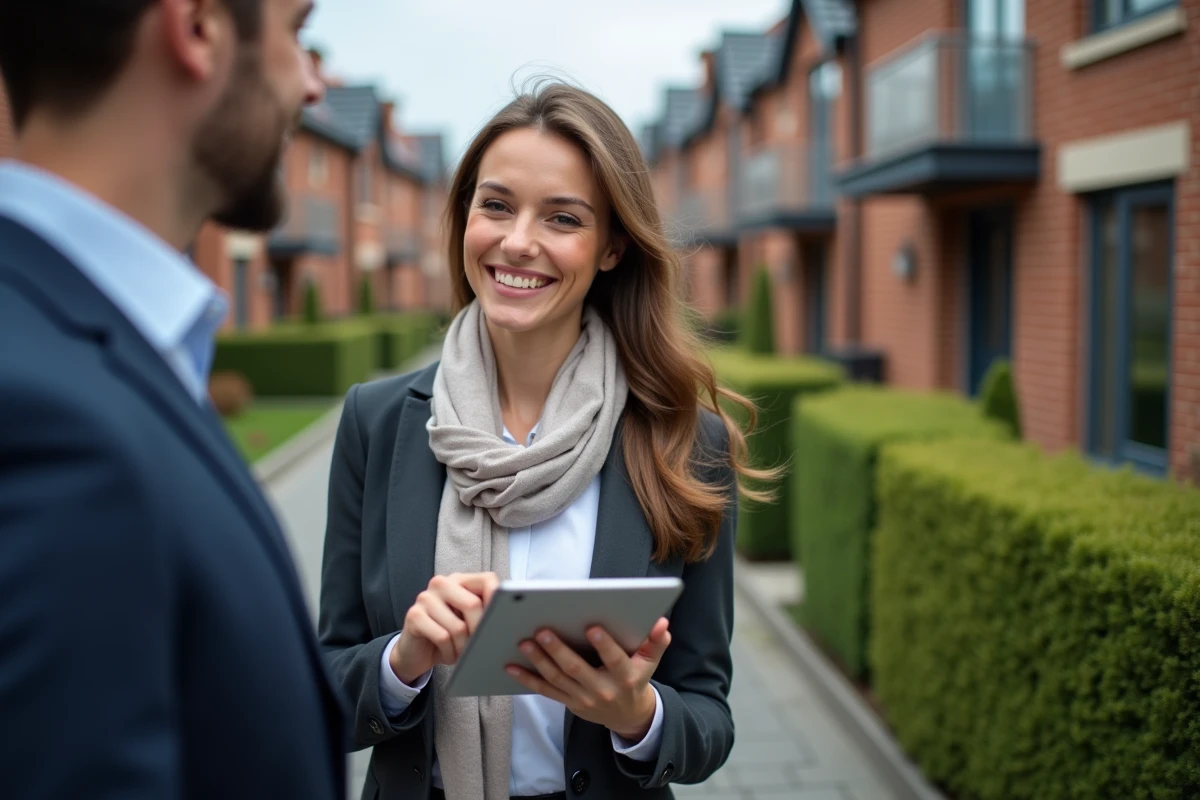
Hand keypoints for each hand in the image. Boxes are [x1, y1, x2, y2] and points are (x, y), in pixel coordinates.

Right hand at [390, 572, 499, 683]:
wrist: (416, 652)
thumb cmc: (449, 635)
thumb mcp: (469, 621)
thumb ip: (484, 612)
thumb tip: (506, 618)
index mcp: (460, 580)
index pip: (487, 580)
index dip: (498, 601)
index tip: (502, 621)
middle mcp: (441, 583)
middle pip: (473, 604)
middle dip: (479, 631)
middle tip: (479, 646)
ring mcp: (425, 597)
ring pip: (458, 627)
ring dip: (463, 648)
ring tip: (461, 653)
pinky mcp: (414, 615)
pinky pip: (443, 637)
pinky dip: (450, 652)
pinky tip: (448, 654)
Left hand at [506, 618, 671, 740]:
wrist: (628, 716)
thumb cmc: (637, 679)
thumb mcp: (650, 662)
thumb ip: (656, 642)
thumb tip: (662, 623)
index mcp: (625, 677)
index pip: (615, 660)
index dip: (604, 646)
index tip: (591, 627)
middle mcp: (602, 690)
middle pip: (577, 670)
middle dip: (559, 650)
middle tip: (542, 631)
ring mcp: (583, 699)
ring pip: (557, 679)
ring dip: (539, 661)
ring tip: (524, 642)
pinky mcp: (568, 703)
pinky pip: (545, 691)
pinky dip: (527, 679)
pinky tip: (511, 666)